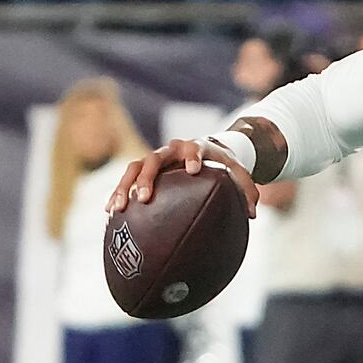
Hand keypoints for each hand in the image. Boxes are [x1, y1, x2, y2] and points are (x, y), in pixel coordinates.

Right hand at [106, 135, 260, 216]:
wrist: (205, 153)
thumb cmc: (223, 165)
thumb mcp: (237, 173)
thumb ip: (247, 190)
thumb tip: (252, 214)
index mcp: (194, 147)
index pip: (192, 148)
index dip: (191, 157)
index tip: (191, 170)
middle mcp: (170, 150)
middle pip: (154, 159)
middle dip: (148, 177)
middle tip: (145, 197)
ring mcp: (154, 159)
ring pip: (134, 169)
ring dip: (124, 187)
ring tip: (117, 209)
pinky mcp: (144, 170)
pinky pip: (127, 180)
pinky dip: (118, 194)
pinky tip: (110, 213)